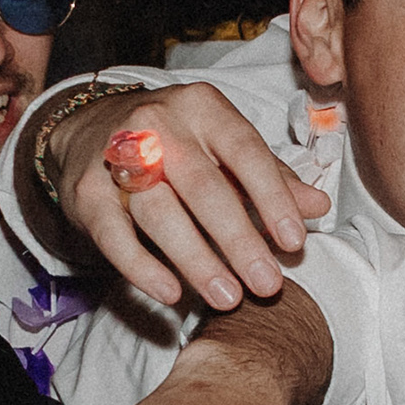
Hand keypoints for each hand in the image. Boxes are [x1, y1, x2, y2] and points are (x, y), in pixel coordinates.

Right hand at [47, 81, 329, 312]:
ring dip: (196, 261)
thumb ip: (269, 176)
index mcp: (202, 107)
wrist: (88, 130)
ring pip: (160, 213)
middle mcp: (157, 124)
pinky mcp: (86, 193)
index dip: (272, 198)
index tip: (294, 241)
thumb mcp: (223, 146)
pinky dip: (142, 268)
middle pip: (203, 187)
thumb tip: (317, 207)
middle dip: (239, 240)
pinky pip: (115, 236)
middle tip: (267, 284)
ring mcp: (117, 157)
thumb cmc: (171, 141)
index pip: (245, 151)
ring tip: (227, 297)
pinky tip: (171, 293)